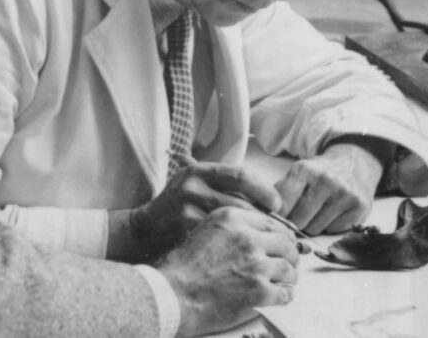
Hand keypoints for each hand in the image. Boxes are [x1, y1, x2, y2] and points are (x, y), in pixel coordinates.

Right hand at [108, 162, 280, 259]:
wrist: (145, 232)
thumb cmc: (177, 207)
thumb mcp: (194, 184)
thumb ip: (224, 183)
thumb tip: (270, 194)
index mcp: (198, 171)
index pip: (241, 174)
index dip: (263, 189)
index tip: (276, 203)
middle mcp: (192, 187)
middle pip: (242, 203)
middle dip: (265, 220)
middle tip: (282, 231)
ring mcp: (188, 211)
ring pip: (235, 226)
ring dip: (256, 237)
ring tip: (270, 245)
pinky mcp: (187, 234)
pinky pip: (222, 244)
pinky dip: (239, 251)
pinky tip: (249, 256)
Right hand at [156, 206, 299, 336]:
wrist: (173, 294)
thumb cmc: (184, 264)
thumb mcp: (206, 228)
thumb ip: (232, 223)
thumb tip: (258, 230)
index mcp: (231, 217)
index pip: (269, 220)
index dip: (280, 232)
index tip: (284, 238)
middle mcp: (246, 238)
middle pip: (284, 241)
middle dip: (290, 252)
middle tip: (290, 258)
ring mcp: (255, 265)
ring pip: (288, 267)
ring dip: (289, 275)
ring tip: (286, 278)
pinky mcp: (259, 291)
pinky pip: (284, 292)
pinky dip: (286, 294)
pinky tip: (282, 294)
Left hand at [275, 139, 389, 234]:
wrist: (352, 164)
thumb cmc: (318, 175)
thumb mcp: (297, 174)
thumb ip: (280, 193)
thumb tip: (265, 217)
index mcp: (304, 170)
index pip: (282, 204)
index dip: (277, 215)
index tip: (277, 218)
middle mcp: (326, 180)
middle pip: (298, 221)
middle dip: (294, 223)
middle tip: (298, 216)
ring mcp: (344, 193)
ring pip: (315, 229)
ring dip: (312, 226)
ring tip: (317, 212)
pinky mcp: (359, 206)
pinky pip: (333, 231)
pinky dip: (329, 227)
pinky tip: (332, 213)